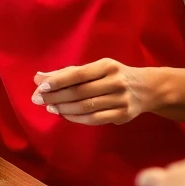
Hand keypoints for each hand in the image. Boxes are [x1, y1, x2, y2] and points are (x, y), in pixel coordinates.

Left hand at [31, 59, 158, 125]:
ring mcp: (120, 100)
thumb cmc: (113, 75)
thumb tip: (38, 77)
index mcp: (107, 66)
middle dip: (56, 96)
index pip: (77, 74)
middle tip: (38, 99)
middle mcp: (115, 82)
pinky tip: (65, 115)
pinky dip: (76, 118)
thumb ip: (67, 73)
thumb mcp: (95, 68)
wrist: (146, 88)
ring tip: (50, 107)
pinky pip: (94, 119)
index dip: (58, 81)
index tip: (40, 86)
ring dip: (64, 108)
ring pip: (86, 107)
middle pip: (79, 92)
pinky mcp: (122, 115)